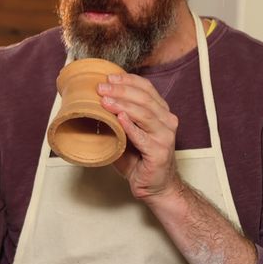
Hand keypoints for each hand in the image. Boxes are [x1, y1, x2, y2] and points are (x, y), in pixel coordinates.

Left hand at [97, 73, 180, 198]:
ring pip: (144, 114)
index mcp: (161, 112)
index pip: (147, 89)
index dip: (128, 81)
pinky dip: (130, 126)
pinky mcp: (160, 152)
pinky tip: (119, 118)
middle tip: (101, 88)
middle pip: (145, 98)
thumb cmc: (140, 159)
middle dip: (121, 90)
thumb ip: (119, 117)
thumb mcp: (129, 133)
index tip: (109, 77)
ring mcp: (165, 136)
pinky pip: (143, 137)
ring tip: (104, 100)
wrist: (154, 186)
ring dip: (122, 105)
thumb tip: (95, 101)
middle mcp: (167, 121)